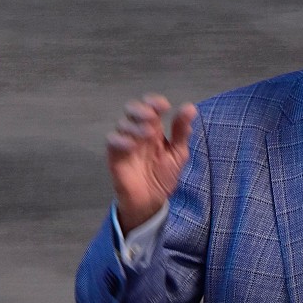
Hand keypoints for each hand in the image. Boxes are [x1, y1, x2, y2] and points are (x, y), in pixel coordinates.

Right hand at [106, 94, 196, 232]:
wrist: (151, 201)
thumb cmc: (163, 176)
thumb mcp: (178, 154)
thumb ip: (181, 132)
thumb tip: (191, 108)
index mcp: (154, 129)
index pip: (150, 107)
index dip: (154, 101)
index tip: (164, 105)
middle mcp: (138, 132)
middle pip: (132, 109)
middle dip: (141, 109)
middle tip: (152, 116)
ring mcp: (125, 142)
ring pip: (122, 123)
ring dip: (135, 125)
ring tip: (148, 134)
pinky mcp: (114, 155)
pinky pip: (112, 141)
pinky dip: (121, 140)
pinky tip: (132, 145)